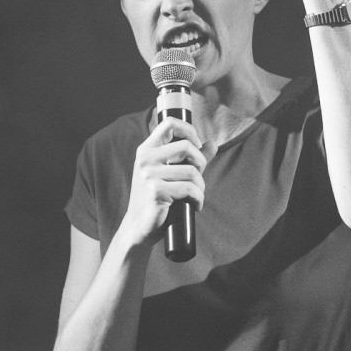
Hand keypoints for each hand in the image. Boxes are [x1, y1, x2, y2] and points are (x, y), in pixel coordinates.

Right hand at [117, 115, 207, 250]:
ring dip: (200, 186)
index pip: (169, 124)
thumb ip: (190, 158)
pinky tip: (195, 206)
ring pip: (191, 171)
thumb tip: (212, 144)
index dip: (189, 130)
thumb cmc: (156, 199)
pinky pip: (190, 189)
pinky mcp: (155, 191)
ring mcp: (148, 175)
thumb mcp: (170, 174)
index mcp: (146, 150)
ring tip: (195, 196)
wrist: (138, 227)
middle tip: (197, 178)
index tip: (196, 145)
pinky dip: (198, 199)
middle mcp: (145, 159)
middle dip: (200, 163)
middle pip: (186, 146)